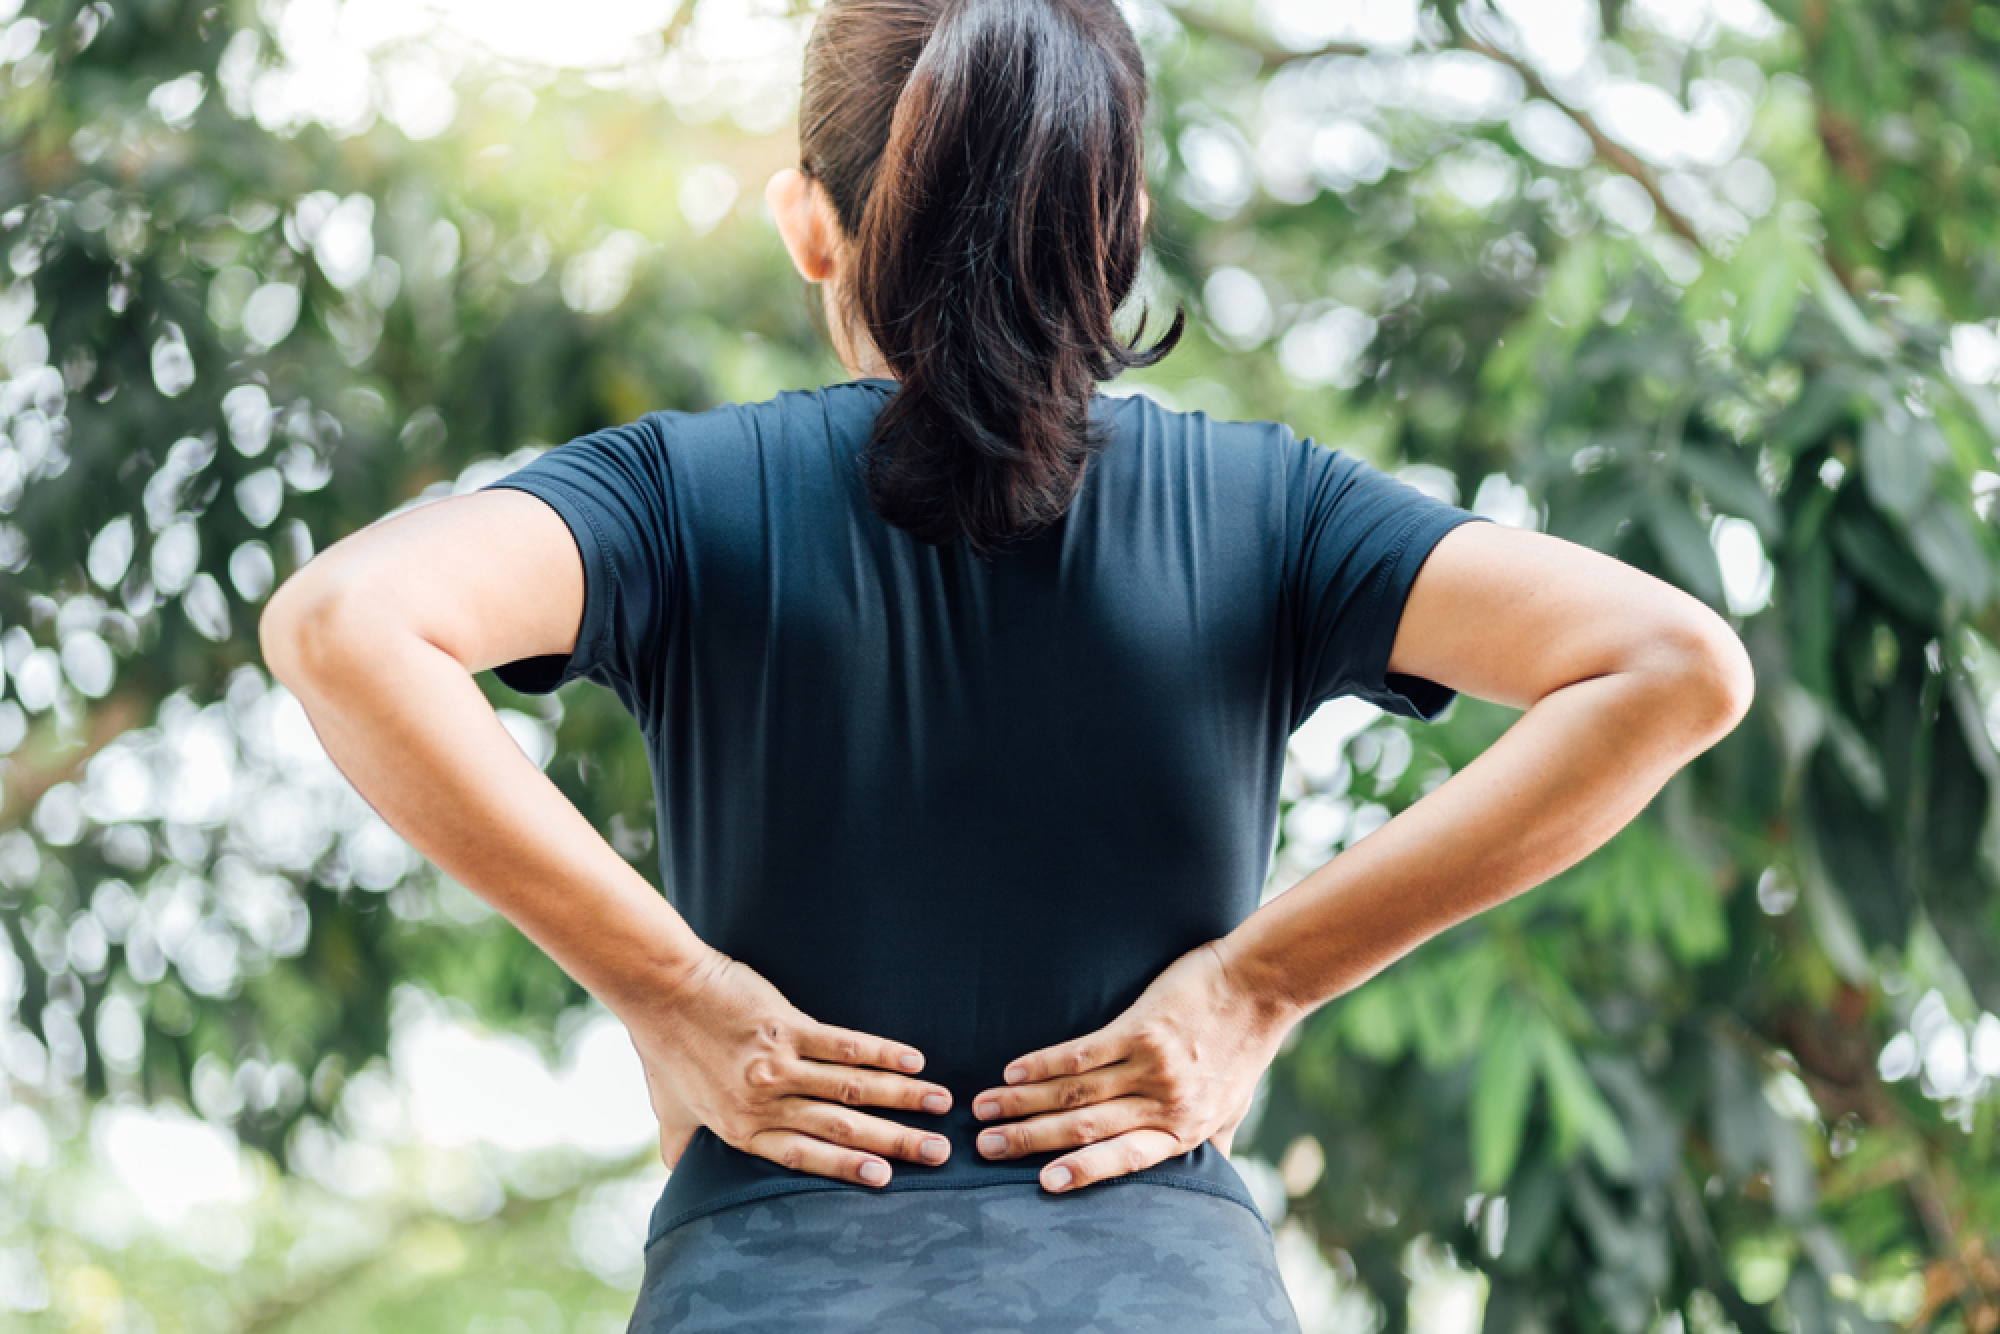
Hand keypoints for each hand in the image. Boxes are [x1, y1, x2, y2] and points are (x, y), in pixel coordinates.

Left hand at [624, 949, 954, 1185]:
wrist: (660, 989)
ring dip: (902, 1098)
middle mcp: (763, 1103)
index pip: (804, 1156)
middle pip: (841, 1128)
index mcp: (740, 1129)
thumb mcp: (670, 1109)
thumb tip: (678, 1175)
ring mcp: (777, 1065)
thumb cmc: (664, 1047)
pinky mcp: (786, 1027)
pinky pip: (844, 1046)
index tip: (888, 1178)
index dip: (848, 1167)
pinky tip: (913, 1059)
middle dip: (896, 1141)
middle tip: (940, 1150)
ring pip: (852, 1089)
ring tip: (941, 1103)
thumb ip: (683, 1146)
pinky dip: (882, 1053)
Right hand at [970, 942, 1292, 1191]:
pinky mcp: (1142, 1028)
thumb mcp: (1233, 1106)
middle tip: (984, 1146)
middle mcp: (1165, 1104)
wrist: (1262, 984)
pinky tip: (1013, 1070)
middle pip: (1085, 1128)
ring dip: (1022, 1102)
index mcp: (1183, 1128)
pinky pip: (1083, 1052)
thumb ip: (1208, 1142)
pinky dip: (1043, 1064)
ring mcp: (1153, 1066)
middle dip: (1028, 1139)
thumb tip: (1206, 1179)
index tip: (1040, 1184)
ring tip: (984, 1108)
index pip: (1123, 1159)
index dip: (1080, 1172)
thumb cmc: (1245, 1045)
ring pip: (1075, 1093)